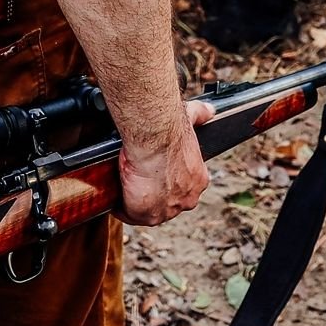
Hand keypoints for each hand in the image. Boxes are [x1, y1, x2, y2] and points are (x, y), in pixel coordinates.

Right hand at [116, 100, 213, 225]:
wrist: (155, 140)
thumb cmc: (170, 130)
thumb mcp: (191, 120)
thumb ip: (200, 115)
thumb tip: (209, 110)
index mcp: (198, 180)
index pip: (182, 187)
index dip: (168, 180)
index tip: (156, 171)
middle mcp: (186, 199)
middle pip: (167, 203)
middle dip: (154, 195)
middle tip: (139, 180)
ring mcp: (168, 210)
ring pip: (150, 211)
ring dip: (137, 202)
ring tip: (125, 187)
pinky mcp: (147, 215)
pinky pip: (130, 215)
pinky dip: (121, 207)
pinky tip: (115, 197)